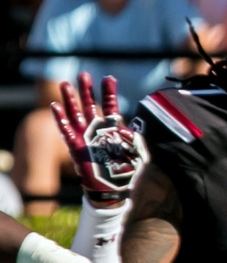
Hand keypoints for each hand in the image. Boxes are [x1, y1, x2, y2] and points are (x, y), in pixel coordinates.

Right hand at [50, 73, 147, 205]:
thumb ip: (135, 137)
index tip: (109, 78)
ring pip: (76, 113)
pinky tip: (54, 106)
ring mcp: (85, 136)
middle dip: (87, 90)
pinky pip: (66, 130)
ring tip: (65, 84)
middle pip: (90, 105)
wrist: (113, 187)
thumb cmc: (126, 170)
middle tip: (83, 74)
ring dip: (70, 99)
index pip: (111, 105)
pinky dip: (60, 118)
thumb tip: (134, 127)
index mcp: (113, 128)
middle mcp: (98, 129)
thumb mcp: (136, 150)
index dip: (109, 92)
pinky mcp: (76, 146)